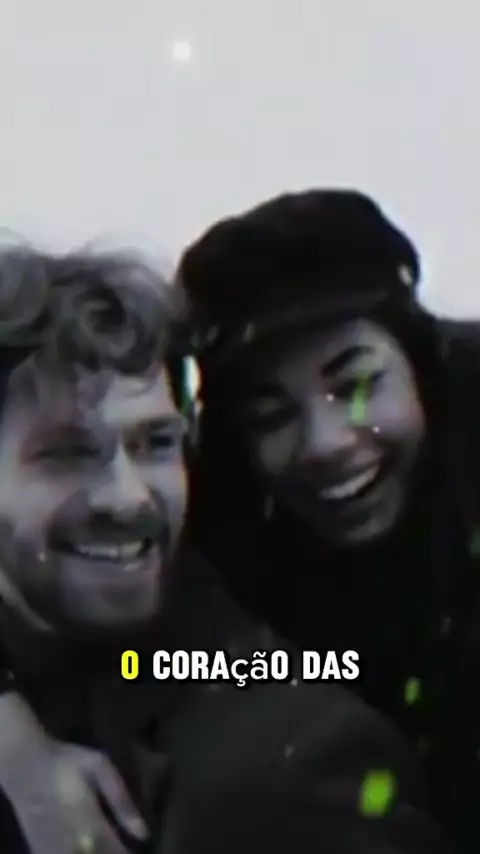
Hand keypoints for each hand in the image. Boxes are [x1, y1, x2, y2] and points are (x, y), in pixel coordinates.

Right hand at [0, 690, 148, 852]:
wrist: (25, 765)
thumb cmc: (67, 762)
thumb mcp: (100, 767)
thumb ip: (122, 801)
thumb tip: (143, 833)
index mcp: (92, 827)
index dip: (130, 853)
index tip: (137, 846)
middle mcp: (74, 846)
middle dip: (114, 852)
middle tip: (120, 842)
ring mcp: (55, 851)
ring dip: (98, 853)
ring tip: (105, 842)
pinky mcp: (40, 851)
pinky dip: (76, 852)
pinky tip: (83, 842)